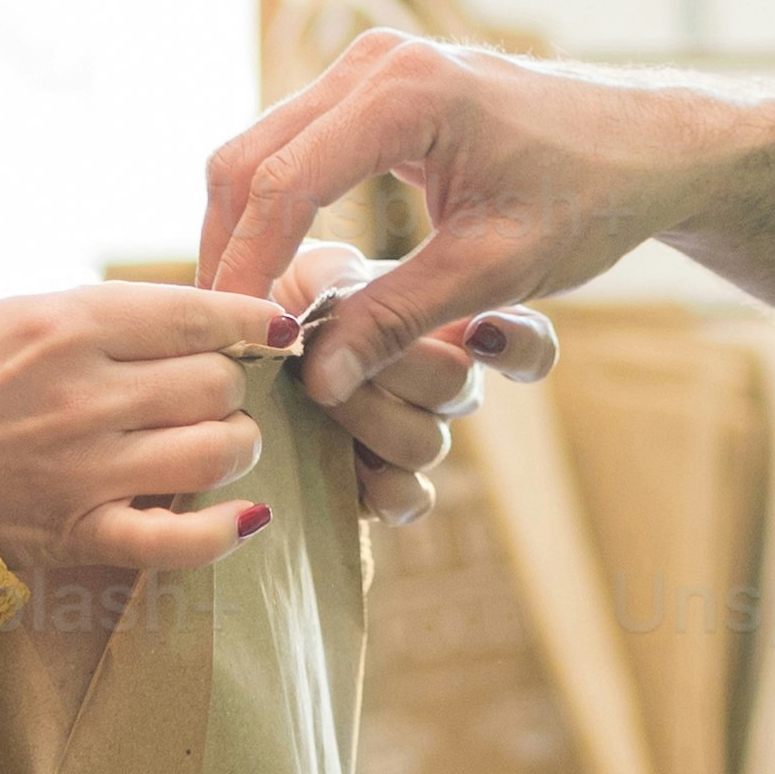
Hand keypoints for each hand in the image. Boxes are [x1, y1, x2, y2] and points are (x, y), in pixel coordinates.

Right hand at [0, 281, 290, 605]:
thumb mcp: (21, 313)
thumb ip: (110, 316)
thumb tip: (207, 318)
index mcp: (69, 324)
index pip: (200, 315)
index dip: (251, 321)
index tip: (270, 330)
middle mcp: (86, 394)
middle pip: (218, 384)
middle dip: (228, 385)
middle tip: (209, 393)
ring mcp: (86, 469)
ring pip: (218, 451)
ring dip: (234, 446)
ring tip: (217, 443)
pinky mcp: (79, 533)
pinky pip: (182, 540)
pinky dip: (226, 529)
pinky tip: (246, 515)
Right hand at [196, 32, 761, 401]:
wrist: (650, 145)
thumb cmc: (592, 197)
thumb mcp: (498, 269)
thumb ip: (400, 319)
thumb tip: (315, 381)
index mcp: (406, 91)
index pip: (282, 185)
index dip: (246, 270)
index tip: (233, 346)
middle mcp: (373, 62)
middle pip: (247, 160)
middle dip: (226, 253)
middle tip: (217, 342)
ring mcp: (368, 67)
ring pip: (258, 152)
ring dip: (240, 234)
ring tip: (237, 321)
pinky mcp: (372, 88)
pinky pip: (292, 148)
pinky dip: (270, 213)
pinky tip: (273, 282)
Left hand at [270, 251, 552, 519]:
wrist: (247, 356)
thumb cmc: (292, 300)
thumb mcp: (319, 272)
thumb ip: (349, 279)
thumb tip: (355, 303)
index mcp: (449, 328)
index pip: (527, 346)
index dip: (520, 346)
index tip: (482, 331)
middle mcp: (444, 387)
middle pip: (459, 389)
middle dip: (397, 367)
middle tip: (341, 350)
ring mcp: (416, 436)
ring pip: (427, 443)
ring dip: (371, 417)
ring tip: (318, 394)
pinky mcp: (379, 484)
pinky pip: (409, 502)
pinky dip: (385, 488)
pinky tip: (349, 464)